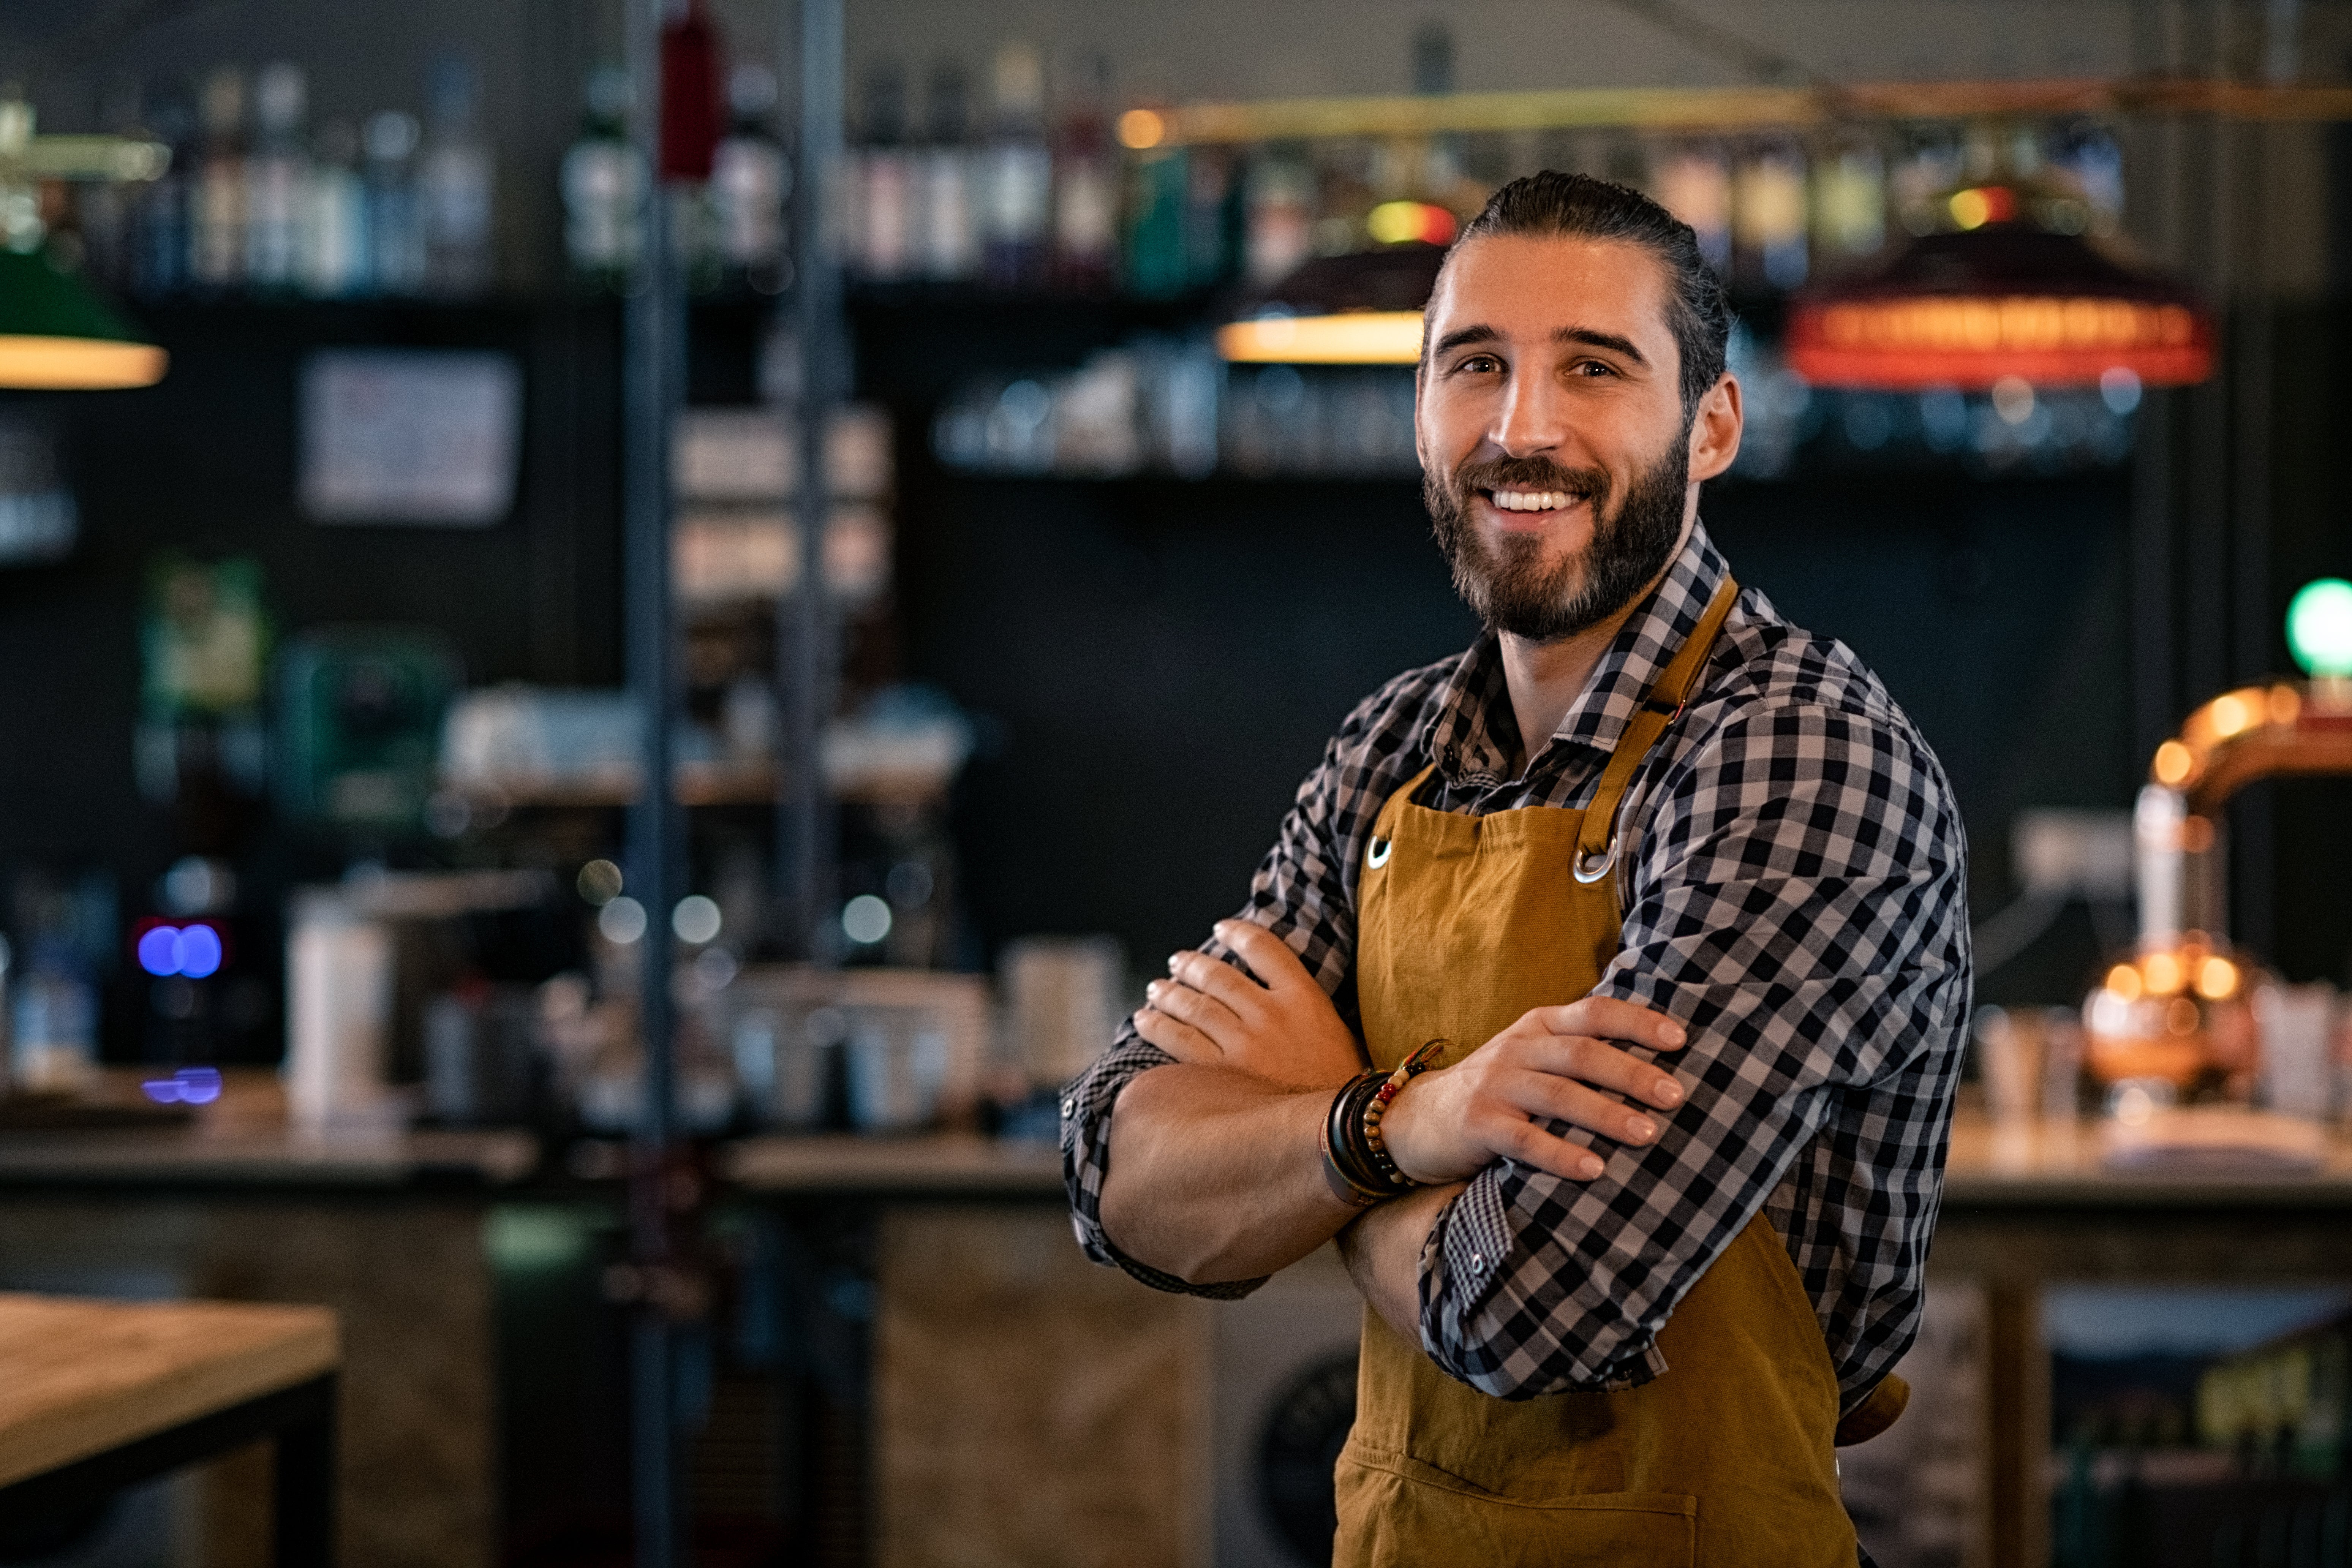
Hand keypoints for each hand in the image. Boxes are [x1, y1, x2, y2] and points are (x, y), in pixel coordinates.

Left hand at [1133, 919, 1365, 1089]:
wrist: (1338, 1132)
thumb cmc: (1337, 1085)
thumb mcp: (1334, 1032)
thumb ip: (1302, 1005)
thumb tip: (1269, 989)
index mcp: (1303, 998)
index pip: (1264, 948)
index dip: (1237, 933)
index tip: (1222, 929)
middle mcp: (1270, 1014)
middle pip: (1219, 975)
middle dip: (1192, 965)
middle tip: (1177, 962)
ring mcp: (1244, 1044)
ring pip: (1193, 1005)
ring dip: (1168, 992)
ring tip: (1155, 988)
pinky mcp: (1220, 1075)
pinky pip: (1177, 1041)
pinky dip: (1157, 1025)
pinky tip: (1144, 1019)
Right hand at [1380, 998, 1689, 1185]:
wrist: (1416, 1118)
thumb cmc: (1494, 1092)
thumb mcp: (1531, 1059)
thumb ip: (1578, 1056)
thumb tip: (1657, 1071)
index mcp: (1538, 1027)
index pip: (1593, 1013)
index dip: (1637, 1023)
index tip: (1681, 1039)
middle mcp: (1518, 1049)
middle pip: (1583, 1054)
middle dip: (1633, 1073)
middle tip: (1675, 1096)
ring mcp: (1495, 1085)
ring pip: (1558, 1095)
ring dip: (1606, 1114)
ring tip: (1648, 1134)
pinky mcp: (1477, 1124)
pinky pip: (1524, 1139)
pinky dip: (1561, 1154)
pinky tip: (1594, 1170)